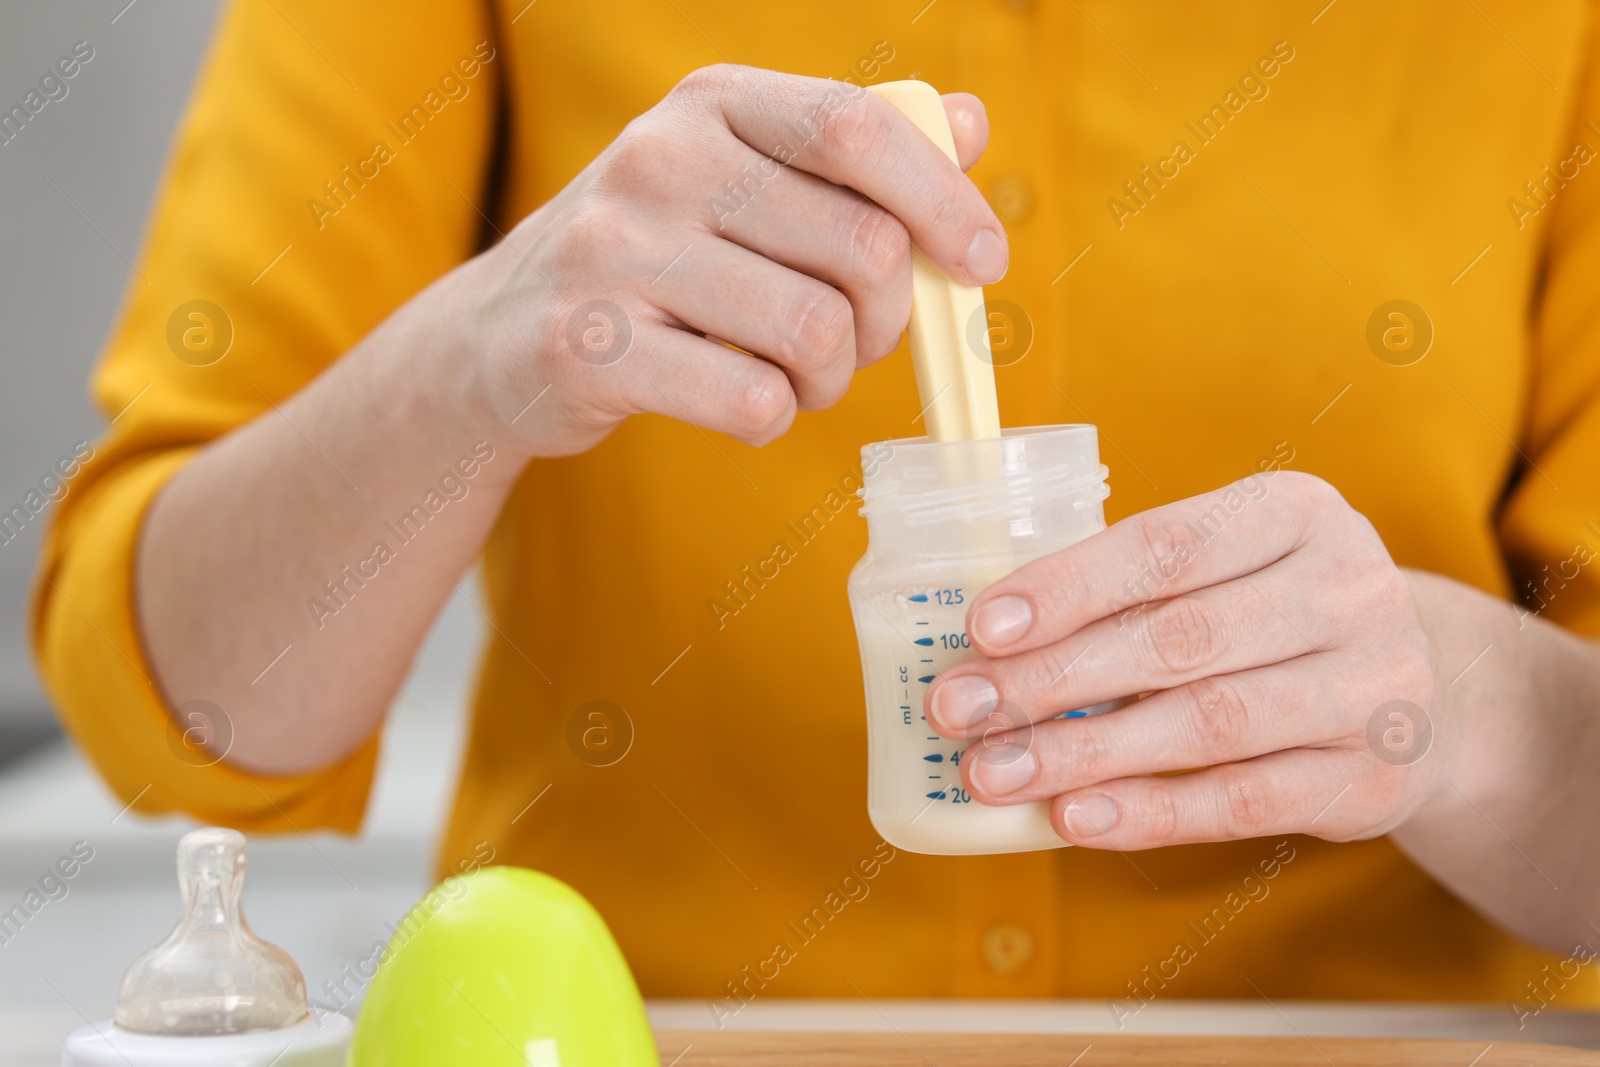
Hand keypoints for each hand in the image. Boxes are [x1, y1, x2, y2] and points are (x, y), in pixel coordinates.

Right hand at [462, 65, 1005, 456]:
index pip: (856, 128)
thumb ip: (853, 154)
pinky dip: (773, 418)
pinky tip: (742, 403)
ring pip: (814, 333)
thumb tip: (968, 123)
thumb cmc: (655, 258)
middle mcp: (657, 160)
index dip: (943, 199)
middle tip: (858, 342)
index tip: (983, 262)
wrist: (499, 339)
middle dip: (888, 320)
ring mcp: (612, 253)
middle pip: (859, 248)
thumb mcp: (741, 179)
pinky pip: (750, 399)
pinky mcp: (586, 349)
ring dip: (832, 380)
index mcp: (710, 102)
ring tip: (800, 379)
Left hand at [924, 470, 1455, 849]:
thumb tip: (987, 648)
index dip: (1067, 587)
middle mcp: (1349, 588)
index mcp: (1296, 511)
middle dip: (1052, 678)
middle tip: (959, 712)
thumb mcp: (1229, 569)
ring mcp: (1375, 687)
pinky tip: (1075, 818)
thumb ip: (1132, 590)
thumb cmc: (1274, 617)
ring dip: (1084, 754)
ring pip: (1206, 723)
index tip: (980, 628)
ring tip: (994, 774)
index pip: (1165, 547)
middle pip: (1177, 639)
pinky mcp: (1374, 778)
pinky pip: (1244, 801)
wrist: (1425, 692)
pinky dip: (1151, 812)